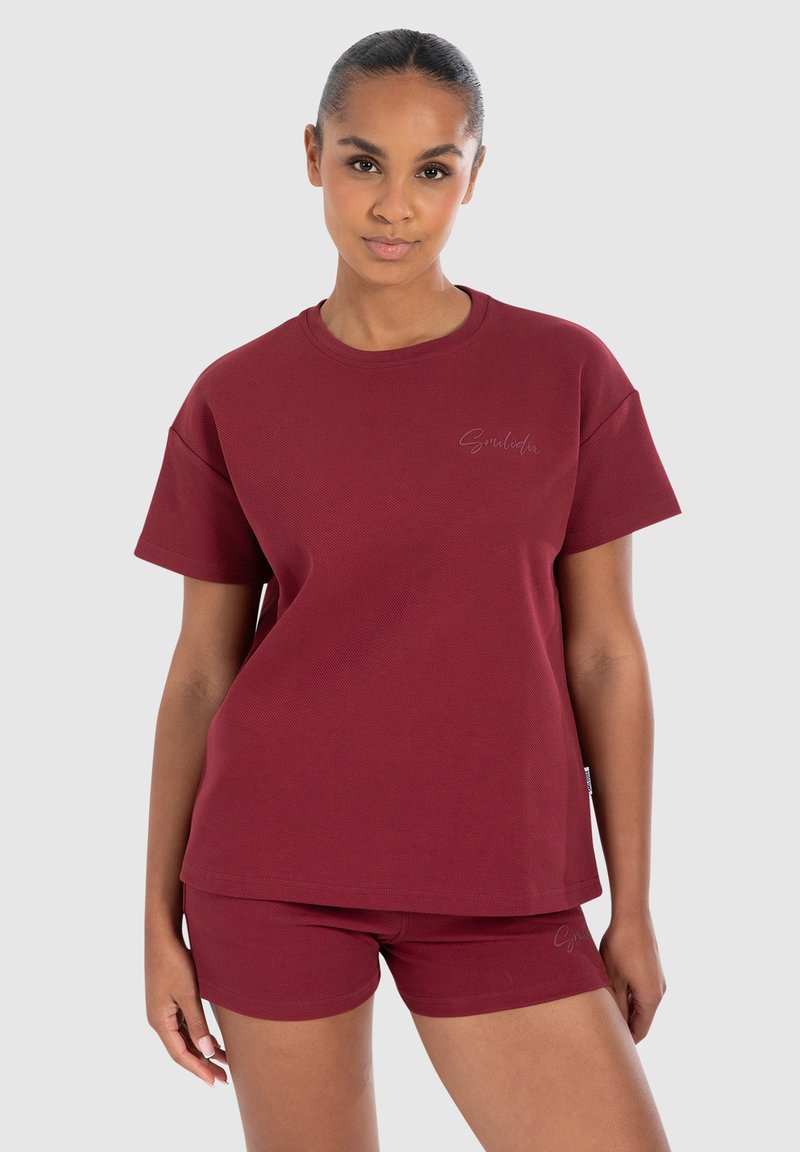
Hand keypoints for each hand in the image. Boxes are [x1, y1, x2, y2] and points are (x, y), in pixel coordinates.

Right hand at [145, 930, 228, 1085]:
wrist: (162, 935)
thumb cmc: (174, 961)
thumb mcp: (189, 993)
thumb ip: (198, 1023)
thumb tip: (207, 1051)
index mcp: (160, 1021)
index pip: (180, 1054)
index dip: (198, 1069)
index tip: (215, 1082)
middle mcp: (159, 1019)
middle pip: (182, 1049)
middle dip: (203, 1064)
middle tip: (225, 1078)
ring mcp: (163, 1010)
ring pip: (184, 1038)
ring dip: (203, 1050)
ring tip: (224, 1062)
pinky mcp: (168, 1001)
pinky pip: (184, 1026)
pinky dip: (198, 1035)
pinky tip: (212, 1040)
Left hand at [598, 909, 666, 1042]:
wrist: (633, 916)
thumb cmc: (620, 947)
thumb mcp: (612, 978)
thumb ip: (616, 1004)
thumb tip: (615, 1024)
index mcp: (651, 998)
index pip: (640, 1030)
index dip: (626, 1039)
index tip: (611, 1045)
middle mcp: (659, 992)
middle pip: (642, 1018)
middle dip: (625, 1025)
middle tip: (605, 1030)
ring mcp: (658, 980)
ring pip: (642, 1004)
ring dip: (627, 1008)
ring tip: (606, 1010)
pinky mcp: (654, 969)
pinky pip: (643, 991)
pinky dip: (630, 996)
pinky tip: (614, 990)